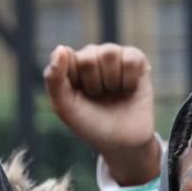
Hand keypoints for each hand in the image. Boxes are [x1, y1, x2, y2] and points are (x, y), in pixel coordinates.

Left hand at [43, 43, 159, 185]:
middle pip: (89, 56)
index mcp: (71, 64)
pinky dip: (129, 80)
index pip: (66, 56)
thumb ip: (54, 78)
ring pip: (110, 53)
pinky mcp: (137, 61)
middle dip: (93, 84)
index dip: (74, 79)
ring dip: (111, 81)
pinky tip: (128, 89)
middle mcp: (92, 56)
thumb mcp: (64, 107)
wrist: (122, 142)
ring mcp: (115, 56)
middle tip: (98, 97)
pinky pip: (131, 59)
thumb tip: (61, 48)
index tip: (78, 95)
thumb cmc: (90, 123)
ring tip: (113, 92)